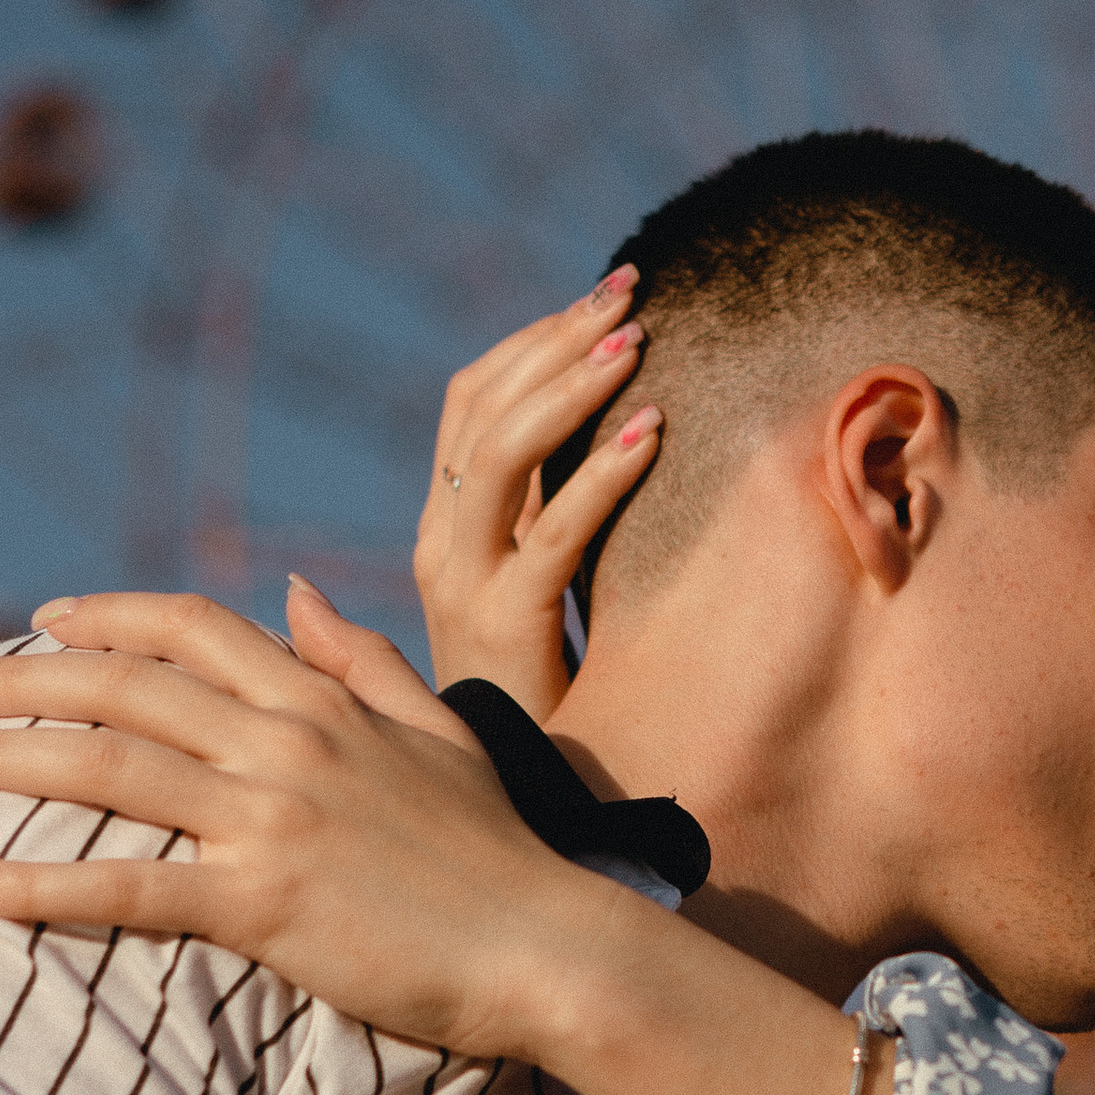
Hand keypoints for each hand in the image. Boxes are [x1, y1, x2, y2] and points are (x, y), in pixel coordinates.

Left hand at [0, 593, 580, 1062]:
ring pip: (105, 766)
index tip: (39, 622)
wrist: (550, 948)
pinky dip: (35, 884)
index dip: (104, 616)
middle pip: (122, 685)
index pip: (192, 627)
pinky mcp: (262, 903)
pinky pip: (125, 886)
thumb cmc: (501, 856)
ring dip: (1, 761)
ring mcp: (271, 819)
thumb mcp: (439, 732)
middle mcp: (288, 742)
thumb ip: (362, 657)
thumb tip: (293, 589)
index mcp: (325, 700)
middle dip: (19, 681)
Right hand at [413, 272, 661, 718]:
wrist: (515, 803)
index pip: (469, 403)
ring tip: (637, 342)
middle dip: (556, 339)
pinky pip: (552, 535)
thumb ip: (547, 519)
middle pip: (483, 408)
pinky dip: (601, 475)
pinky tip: (652, 434)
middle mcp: (442, 543)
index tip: (600, 297)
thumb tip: (617, 432)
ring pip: (503, 455)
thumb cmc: (545, 700)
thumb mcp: (536, 594)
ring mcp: (465, 584)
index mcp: (445, 527)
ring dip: (572, 387)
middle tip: (628, 291)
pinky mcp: (505, 627)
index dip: (531, 340)